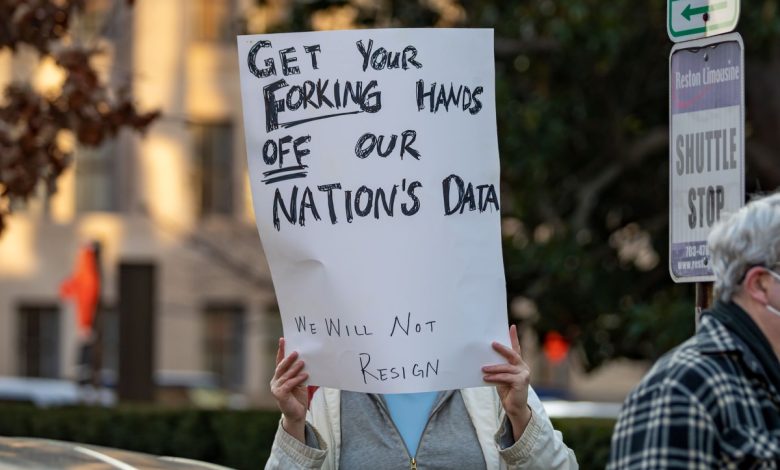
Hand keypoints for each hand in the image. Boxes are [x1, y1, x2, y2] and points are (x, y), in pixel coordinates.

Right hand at [270, 337, 308, 441]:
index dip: (281, 351)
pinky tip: (305, 375)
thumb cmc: (298, 398)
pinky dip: (297, 379)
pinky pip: (289, 384)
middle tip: (296, 352)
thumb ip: (298, 372)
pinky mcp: (279, 395)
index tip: (283, 339)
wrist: (297, 414)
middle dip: (288, 358)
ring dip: (294, 368)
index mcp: (279, 377)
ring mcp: (276, 388)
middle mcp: (275, 381)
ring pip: (285, 375)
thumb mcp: (299, 382)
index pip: (280, 361)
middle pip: (281, 367)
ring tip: (303, 362)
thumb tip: (305, 359)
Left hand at [482, 324, 531, 440]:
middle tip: (492, 344)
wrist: (514, 407)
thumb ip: (498, 368)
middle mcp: (523, 367)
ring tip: (482, 369)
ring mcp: (524, 374)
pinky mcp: (522, 382)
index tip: (511, 326)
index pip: (516, 348)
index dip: (514, 337)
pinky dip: (495, 377)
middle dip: (502, 348)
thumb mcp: (501, 377)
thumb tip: (484, 360)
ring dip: (493, 368)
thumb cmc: (506, 391)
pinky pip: (505, 377)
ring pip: (506, 367)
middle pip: (512, 354)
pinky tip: (486, 378)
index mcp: (518, 364)